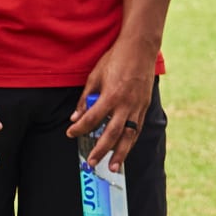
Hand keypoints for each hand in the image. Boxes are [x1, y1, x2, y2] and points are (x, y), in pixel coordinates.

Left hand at [69, 38, 157, 172]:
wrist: (140, 48)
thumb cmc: (115, 59)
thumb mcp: (95, 76)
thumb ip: (86, 99)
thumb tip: (75, 117)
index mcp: (111, 96)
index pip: (92, 119)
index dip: (79, 128)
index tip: (70, 133)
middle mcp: (125, 105)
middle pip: (111, 134)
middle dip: (101, 150)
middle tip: (91, 163)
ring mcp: (137, 107)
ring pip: (129, 136)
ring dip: (120, 154)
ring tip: (112, 167)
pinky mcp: (144, 107)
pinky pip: (137, 129)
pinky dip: (130, 141)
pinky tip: (124, 150)